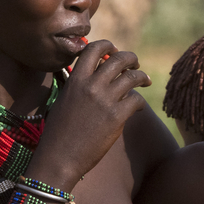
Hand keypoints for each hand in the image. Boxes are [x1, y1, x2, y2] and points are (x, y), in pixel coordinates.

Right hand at [30, 39, 151, 185]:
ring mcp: (105, 100)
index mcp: (76, 79)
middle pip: (119, 59)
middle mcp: (91, 85)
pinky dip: (139, 102)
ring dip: (141, 77)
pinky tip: (137, 107)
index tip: (114, 50)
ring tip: (145, 80)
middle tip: (135, 64)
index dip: (108, 45)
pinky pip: (136, 100)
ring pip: (132, 77)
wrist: (59, 158)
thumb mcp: (64, 100)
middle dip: (131, 59)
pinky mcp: (117, 116)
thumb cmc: (58, 133)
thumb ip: (79, 85)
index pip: (94, 49)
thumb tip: (95, 75)